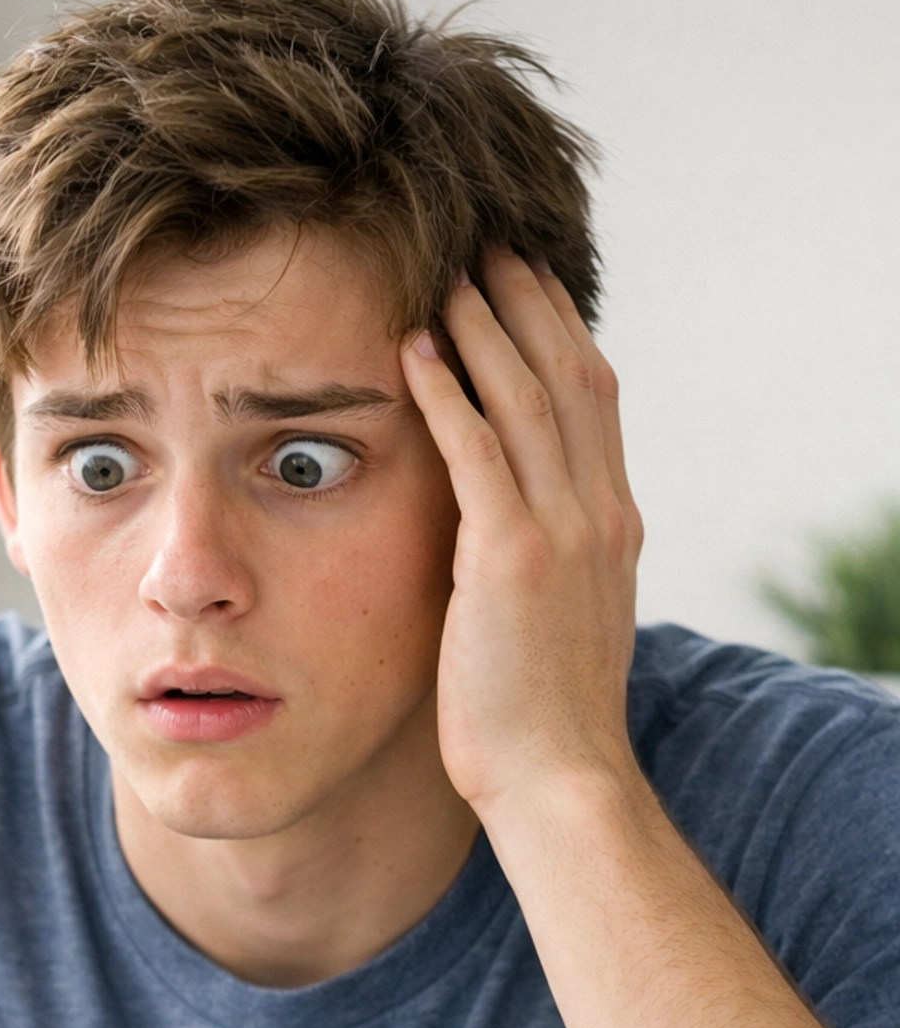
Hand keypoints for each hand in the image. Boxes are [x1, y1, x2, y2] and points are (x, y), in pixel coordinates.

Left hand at [399, 249, 645, 825]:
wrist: (559, 780)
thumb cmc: (539, 723)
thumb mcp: (554, 625)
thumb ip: (535, 567)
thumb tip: (493, 539)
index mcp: (614, 528)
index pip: (595, 403)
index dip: (561, 335)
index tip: (527, 287)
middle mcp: (600, 515)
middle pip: (571, 376)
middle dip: (530, 305)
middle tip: (489, 248)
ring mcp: (563, 533)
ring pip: (528, 397)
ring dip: (485, 329)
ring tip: (448, 275)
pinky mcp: (511, 558)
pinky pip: (478, 451)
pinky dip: (448, 392)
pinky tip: (414, 350)